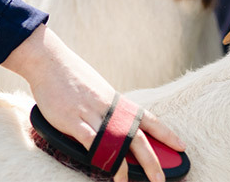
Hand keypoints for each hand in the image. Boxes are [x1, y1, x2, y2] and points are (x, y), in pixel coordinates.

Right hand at [2, 25, 184, 181]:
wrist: (49, 60)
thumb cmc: (71, 74)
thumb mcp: (96, 89)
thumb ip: (107, 107)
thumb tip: (114, 121)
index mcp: (116, 100)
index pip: (147, 118)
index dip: (166, 133)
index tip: (181, 146)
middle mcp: (108, 108)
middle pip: (136, 136)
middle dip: (151, 160)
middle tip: (159, 178)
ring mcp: (91, 114)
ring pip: (115, 143)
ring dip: (123, 167)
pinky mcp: (73, 121)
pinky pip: (91, 143)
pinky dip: (100, 158)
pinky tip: (104, 170)